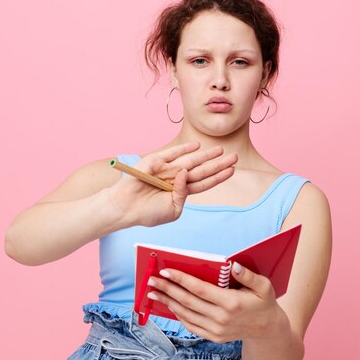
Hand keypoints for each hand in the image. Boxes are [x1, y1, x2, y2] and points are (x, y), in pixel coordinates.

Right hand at [108, 141, 237, 227]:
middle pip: (202, 170)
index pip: (204, 183)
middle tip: (235, 157)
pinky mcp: (155, 162)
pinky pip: (172, 154)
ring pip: (190, 161)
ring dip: (206, 155)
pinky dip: (183, 149)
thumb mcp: (172, 210)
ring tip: (220, 150)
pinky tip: (196, 146)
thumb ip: (183, 194)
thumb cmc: (147, 213)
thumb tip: (185, 174)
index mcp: (181, 192)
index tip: (232, 170)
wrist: (125, 208)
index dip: (218, 176)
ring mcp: (166, 170)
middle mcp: (176, 179)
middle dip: (218, 164)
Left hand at [147, 262, 283, 341]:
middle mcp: (221, 318)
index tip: (165, 271)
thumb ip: (248, 275)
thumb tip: (233, 266)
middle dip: (167, 290)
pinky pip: (191, 325)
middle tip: (150, 280)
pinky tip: (169, 305)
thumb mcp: (264, 286)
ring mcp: (216, 330)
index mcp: (231, 303)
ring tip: (153, 292)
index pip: (199, 289)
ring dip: (167, 302)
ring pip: (186, 314)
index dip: (181, 280)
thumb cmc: (264, 302)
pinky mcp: (213, 337)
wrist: (267, 330)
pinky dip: (178, 315)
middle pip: (188, 302)